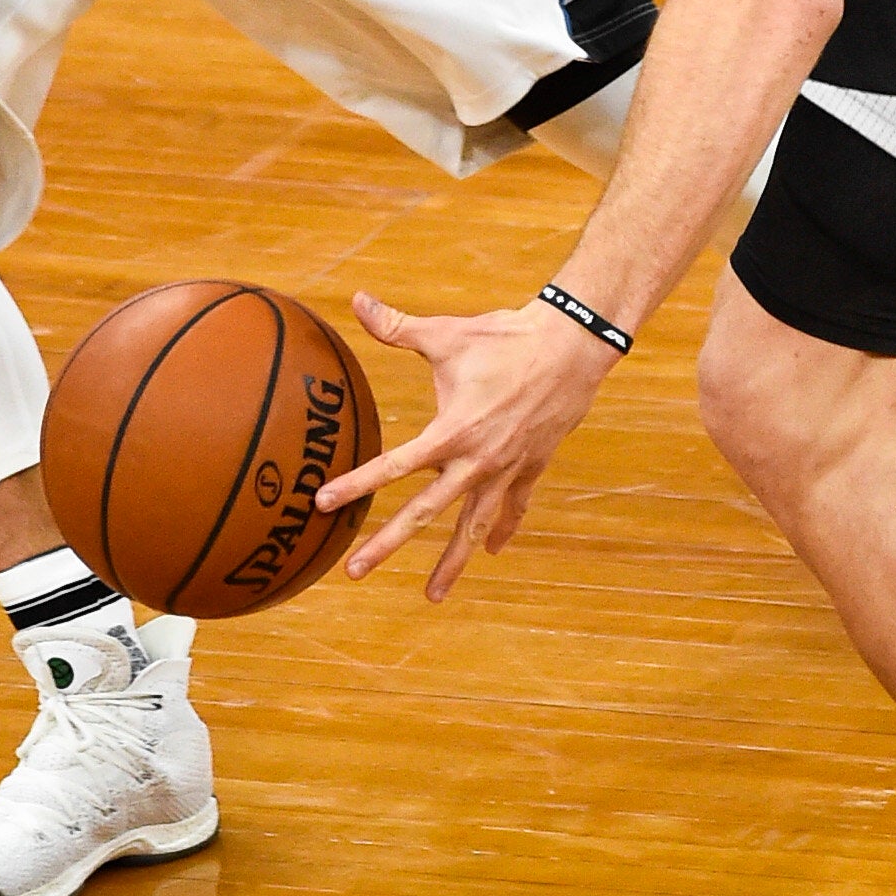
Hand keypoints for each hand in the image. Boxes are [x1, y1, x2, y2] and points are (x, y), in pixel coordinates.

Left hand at [322, 291, 622, 599]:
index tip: (323, 503)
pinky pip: (513, 507)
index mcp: (452, 431)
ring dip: (453, 562)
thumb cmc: (505, 337)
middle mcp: (477, 461)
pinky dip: (502, 529)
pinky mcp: (531, 467)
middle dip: (388, 543)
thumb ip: (397, 326)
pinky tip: (490, 551)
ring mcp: (506, 470)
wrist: (573, 346)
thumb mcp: (447, 334)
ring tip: (431, 595)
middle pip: (425, 513)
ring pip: (473, 526)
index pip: (394, 466)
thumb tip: (357, 300)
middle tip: (354, 572)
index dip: (356, 484)